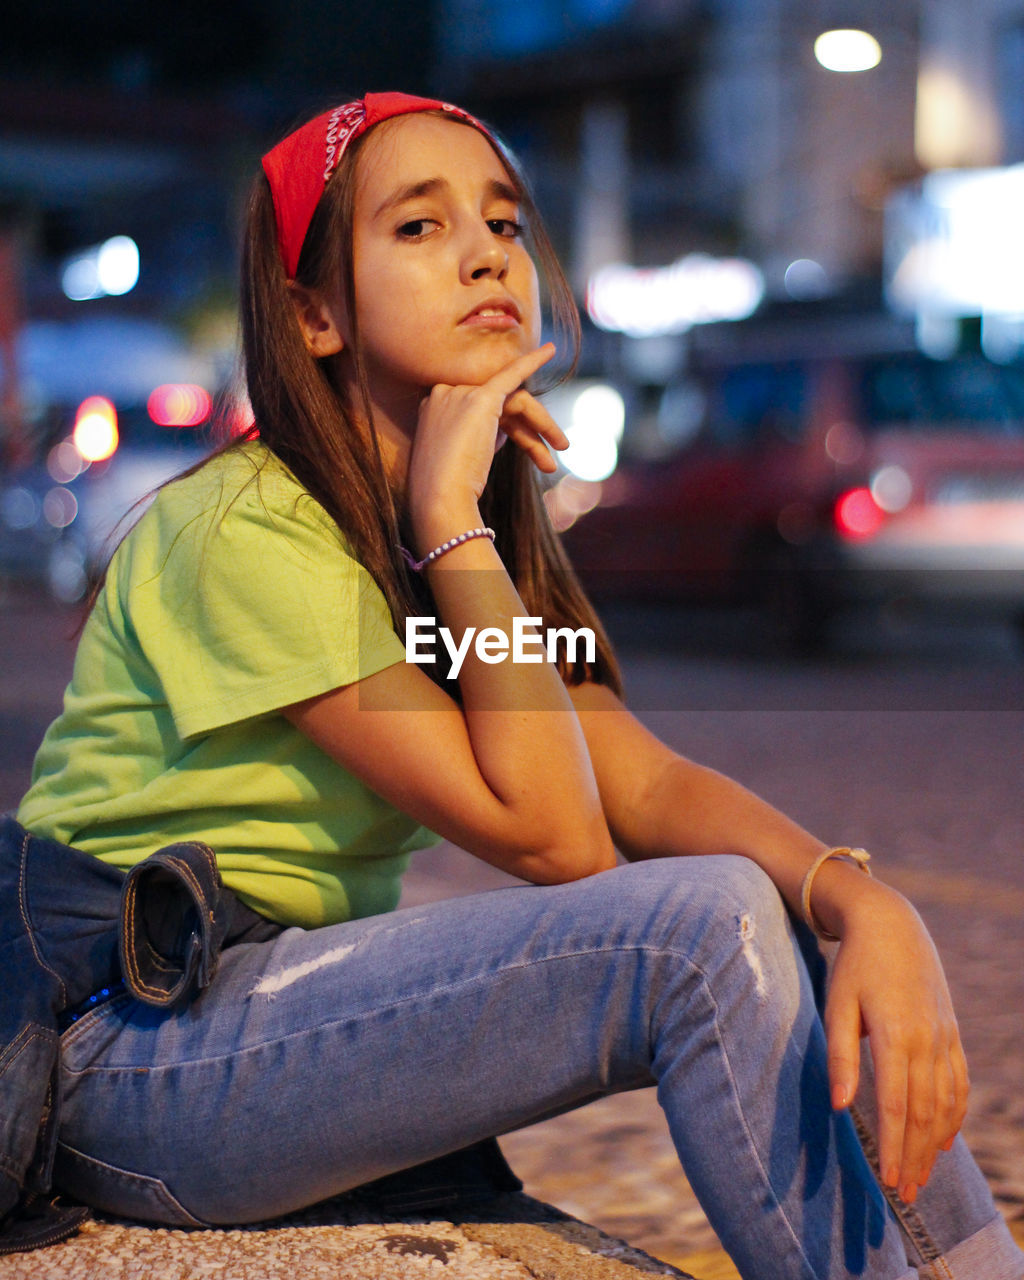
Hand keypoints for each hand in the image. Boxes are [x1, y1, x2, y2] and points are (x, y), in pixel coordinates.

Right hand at [408, 344, 565, 534]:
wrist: (439, 497)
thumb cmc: (446, 489)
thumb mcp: (462, 458)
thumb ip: (481, 437)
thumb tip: (506, 430)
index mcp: (435, 408)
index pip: (479, 410)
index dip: (506, 431)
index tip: (525, 449)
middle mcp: (444, 394)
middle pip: (500, 406)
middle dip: (528, 431)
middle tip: (548, 462)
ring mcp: (461, 393)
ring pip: (514, 402)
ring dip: (542, 424)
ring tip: (561, 448)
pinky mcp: (482, 398)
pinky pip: (511, 374)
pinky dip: (532, 361)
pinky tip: (550, 352)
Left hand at [823, 882, 968, 1204]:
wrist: (892, 924)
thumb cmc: (855, 966)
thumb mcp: (838, 1005)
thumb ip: (840, 1056)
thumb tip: (838, 1107)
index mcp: (896, 1035)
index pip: (894, 1105)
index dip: (892, 1147)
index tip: (887, 1181)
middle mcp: (927, 1040)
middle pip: (922, 1113)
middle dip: (913, 1157)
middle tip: (903, 1195)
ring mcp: (944, 1037)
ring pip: (945, 1104)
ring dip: (933, 1145)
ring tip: (920, 1178)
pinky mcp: (951, 1033)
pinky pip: (958, 1084)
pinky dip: (953, 1116)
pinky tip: (941, 1140)